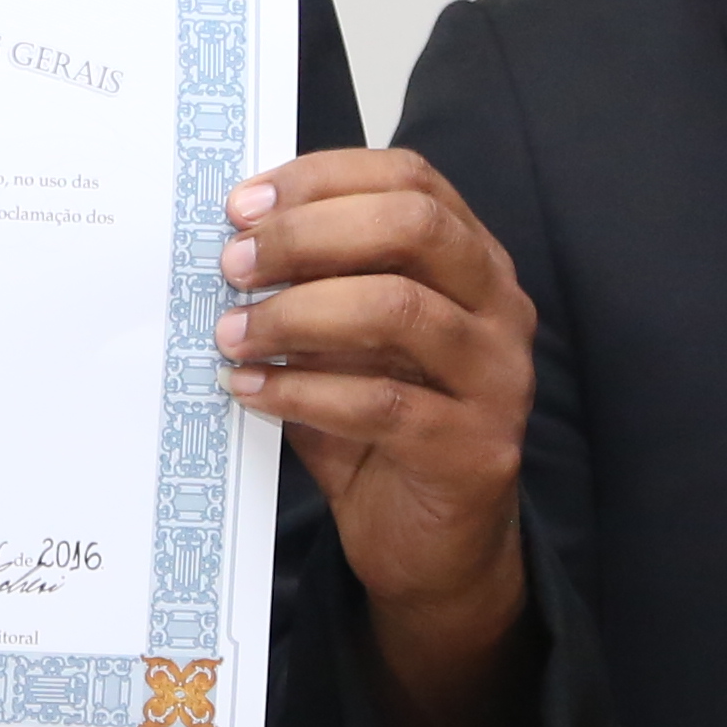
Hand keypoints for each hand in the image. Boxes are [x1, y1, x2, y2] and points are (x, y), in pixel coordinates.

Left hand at [212, 149, 536, 726]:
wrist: (435, 547)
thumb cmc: (381, 431)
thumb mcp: (344, 342)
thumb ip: (312, 287)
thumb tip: (226, 245)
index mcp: (473, 261)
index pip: (411, 179)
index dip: (322, 179)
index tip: (243, 203)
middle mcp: (500, 308)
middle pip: (414, 227)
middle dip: (308, 235)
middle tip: (233, 263)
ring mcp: (498, 378)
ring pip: (398, 309)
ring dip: (297, 313)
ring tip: (232, 333)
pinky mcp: (474, 448)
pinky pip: (381, 403)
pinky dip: (303, 390)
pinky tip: (251, 390)